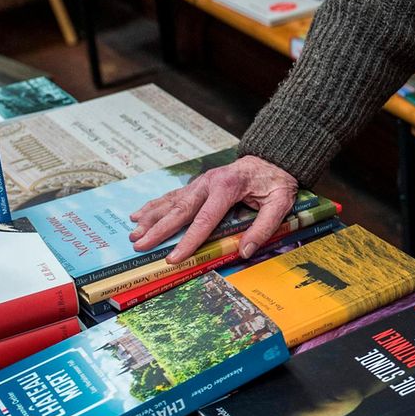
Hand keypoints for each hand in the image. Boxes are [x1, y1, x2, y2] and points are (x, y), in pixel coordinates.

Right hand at [128, 156, 298, 263]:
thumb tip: (245, 251)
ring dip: (151, 218)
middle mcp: (209, 183)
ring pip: (171, 202)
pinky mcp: (198, 184)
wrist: (272, 157)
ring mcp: (201, 182)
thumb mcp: (281, 202)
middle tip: (140, 245)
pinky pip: (172, 195)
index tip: (173, 258)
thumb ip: (265, 227)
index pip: (205, 219)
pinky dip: (154, 205)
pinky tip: (138, 214)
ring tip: (134, 233)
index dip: (188, 241)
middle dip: (158, 229)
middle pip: (180, 210)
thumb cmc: (276, 181)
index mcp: (227, 187)